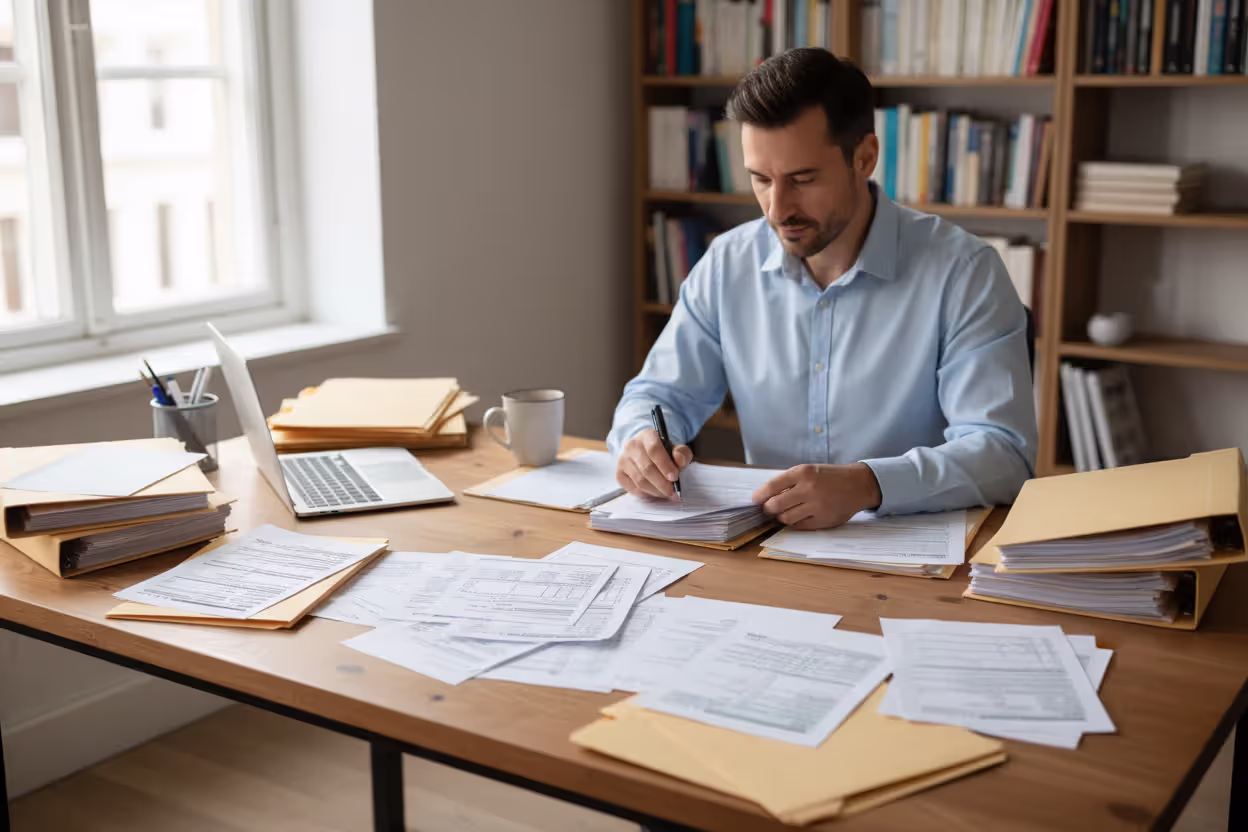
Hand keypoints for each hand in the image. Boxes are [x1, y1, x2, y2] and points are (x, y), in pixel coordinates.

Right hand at [616, 429, 692, 498]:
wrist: (645, 453)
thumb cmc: (663, 452)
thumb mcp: (676, 449)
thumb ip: (682, 453)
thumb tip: (679, 461)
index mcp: (647, 436)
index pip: (654, 450)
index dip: (665, 465)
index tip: (675, 477)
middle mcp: (631, 446)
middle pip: (646, 468)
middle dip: (662, 483)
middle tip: (672, 491)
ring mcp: (623, 460)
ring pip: (640, 481)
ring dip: (655, 491)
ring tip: (666, 493)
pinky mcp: (619, 474)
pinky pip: (633, 489)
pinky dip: (646, 494)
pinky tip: (654, 491)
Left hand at [752, 463, 882, 530]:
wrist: (858, 484)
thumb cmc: (829, 477)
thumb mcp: (809, 471)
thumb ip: (788, 482)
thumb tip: (764, 496)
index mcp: (802, 472)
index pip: (772, 486)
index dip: (759, 496)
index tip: (755, 500)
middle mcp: (808, 488)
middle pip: (775, 505)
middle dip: (768, 509)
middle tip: (769, 509)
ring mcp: (816, 505)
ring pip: (786, 518)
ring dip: (782, 517)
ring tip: (786, 512)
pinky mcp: (823, 520)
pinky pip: (800, 526)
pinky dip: (795, 523)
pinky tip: (800, 516)